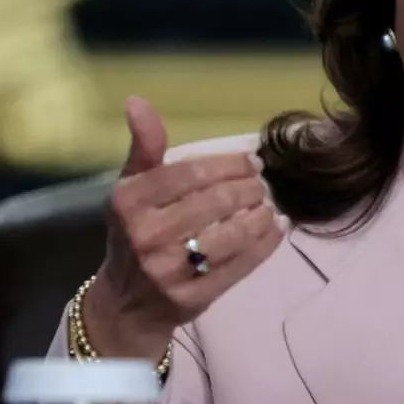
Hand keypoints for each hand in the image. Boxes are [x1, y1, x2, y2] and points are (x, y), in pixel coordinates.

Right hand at [83, 96, 284, 363]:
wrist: (126, 303)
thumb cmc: (133, 234)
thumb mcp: (130, 189)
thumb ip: (144, 147)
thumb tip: (137, 100)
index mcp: (128, 202)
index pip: (190, 174)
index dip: (228, 165)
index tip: (251, 161)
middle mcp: (145, 236)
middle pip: (215, 202)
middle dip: (248, 188)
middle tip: (262, 183)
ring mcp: (169, 271)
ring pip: (232, 235)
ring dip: (260, 216)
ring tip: (269, 205)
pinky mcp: (193, 297)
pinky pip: (240, 266)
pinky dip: (266, 244)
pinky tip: (276, 229)